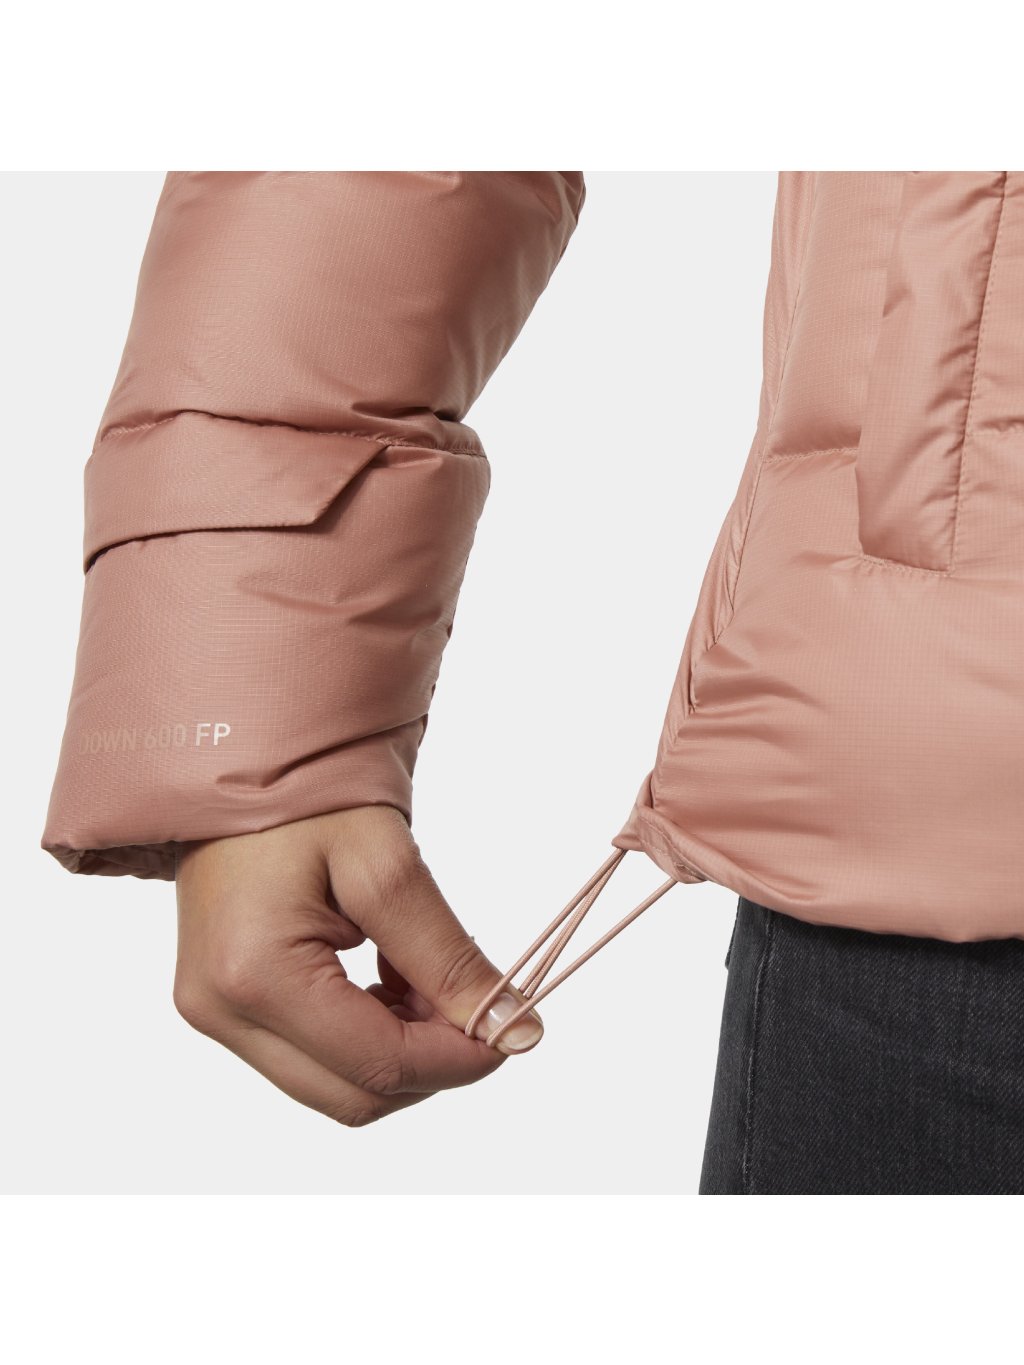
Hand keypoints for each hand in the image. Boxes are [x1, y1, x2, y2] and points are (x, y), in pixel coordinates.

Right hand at [173, 806, 542, 1125]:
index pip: (378, 1065)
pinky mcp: (222, 1006)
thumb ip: (448, 958)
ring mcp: (214, 1014)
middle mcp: (221, 1011)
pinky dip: (367, 1033)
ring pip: (334, 1085)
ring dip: (401, 1048)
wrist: (240, 759)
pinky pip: (311, 1057)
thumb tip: (514, 1029)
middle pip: (354, 1095)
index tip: (513, 1026)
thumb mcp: (388, 867)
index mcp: (255, 975)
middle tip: (473, 998)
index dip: (459, 1059)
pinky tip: (391, 976)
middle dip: (431, 1062)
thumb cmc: (308, 796)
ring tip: (426, 974)